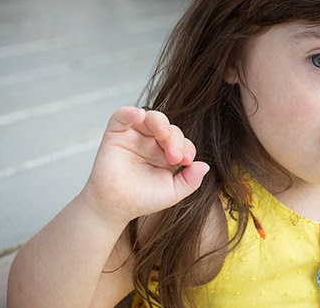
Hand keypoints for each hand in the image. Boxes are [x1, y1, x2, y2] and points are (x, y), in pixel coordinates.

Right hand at [80, 106, 208, 223]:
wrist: (114, 208)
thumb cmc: (142, 199)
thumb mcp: (173, 192)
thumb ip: (191, 180)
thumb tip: (205, 166)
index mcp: (166, 153)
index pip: (181, 141)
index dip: (187, 147)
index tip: (186, 161)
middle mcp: (151, 142)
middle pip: (169, 128)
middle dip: (175, 139)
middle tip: (175, 156)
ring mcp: (134, 137)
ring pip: (150, 118)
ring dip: (160, 123)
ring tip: (164, 135)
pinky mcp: (116, 134)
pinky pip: (122, 116)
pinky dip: (130, 112)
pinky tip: (139, 115)